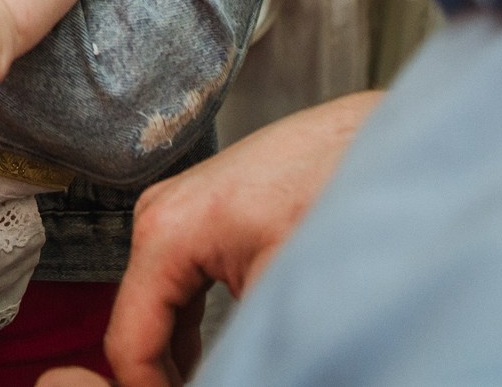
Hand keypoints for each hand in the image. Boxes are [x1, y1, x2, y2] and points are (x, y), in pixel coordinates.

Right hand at [101, 92, 384, 386]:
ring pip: (158, 309)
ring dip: (178, 355)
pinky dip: (192, 327)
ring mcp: (176, 211)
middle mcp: (157, 216)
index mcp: (165, 232)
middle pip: (139, 325)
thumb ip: (237, 350)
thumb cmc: (335, 190)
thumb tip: (231, 374)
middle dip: (166, 375)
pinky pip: (179, 288)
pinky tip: (220, 354)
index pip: (129, 342)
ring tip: (213, 381)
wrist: (372, 139)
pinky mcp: (200, 216)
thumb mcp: (281, 288)